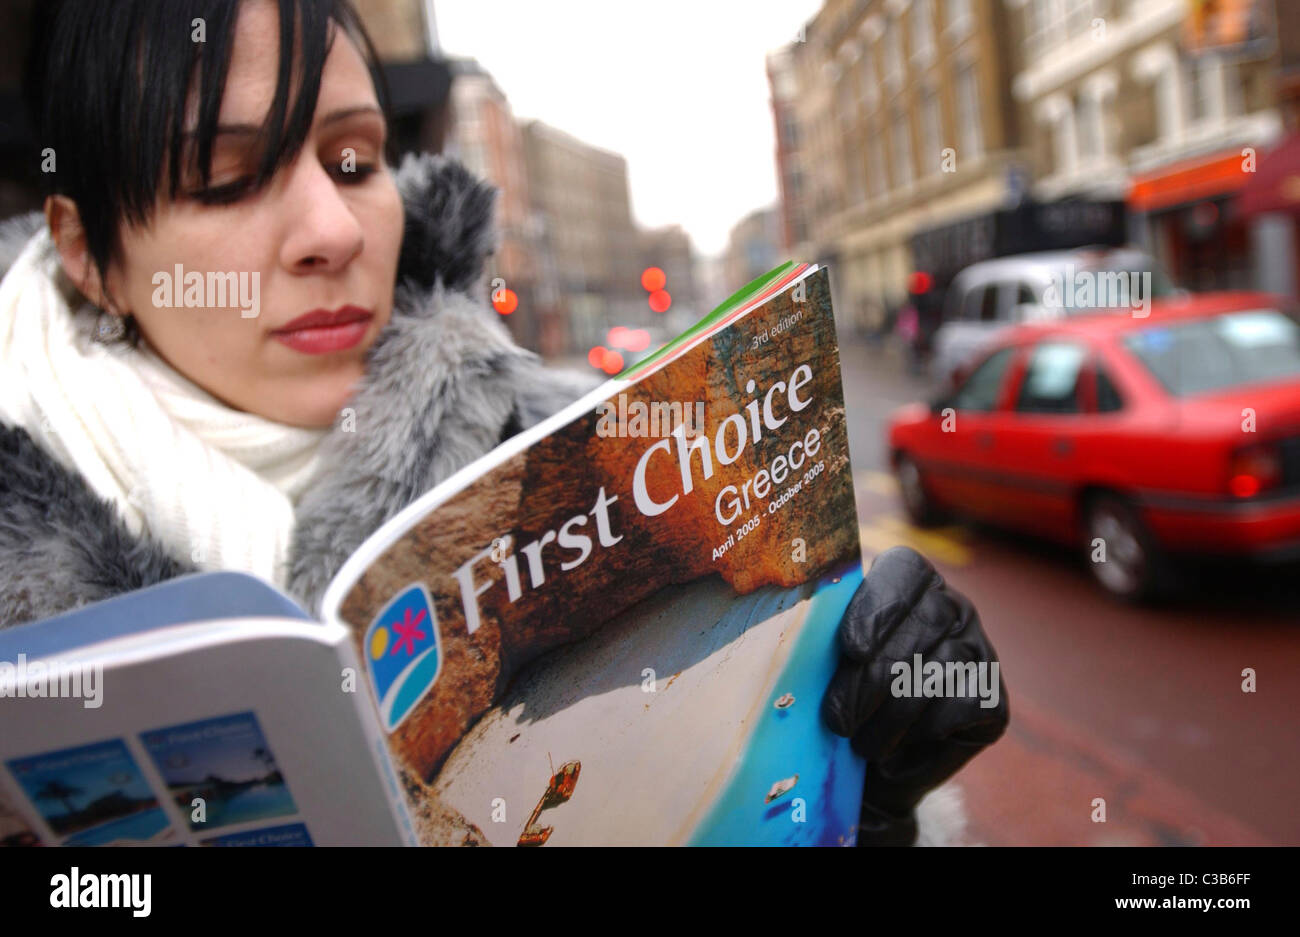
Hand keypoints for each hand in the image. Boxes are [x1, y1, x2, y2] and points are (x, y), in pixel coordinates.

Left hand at [822, 547, 1008, 844]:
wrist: (876, 754)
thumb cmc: (846, 695)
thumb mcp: (829, 661)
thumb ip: (826, 640)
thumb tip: (808, 645)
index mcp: (910, 581)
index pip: (903, 571)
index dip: (877, 608)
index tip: (851, 649)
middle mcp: (953, 607)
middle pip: (921, 626)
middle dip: (871, 679)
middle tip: (838, 720)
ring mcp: (979, 649)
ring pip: (937, 672)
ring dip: (890, 717)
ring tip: (860, 742)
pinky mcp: (994, 698)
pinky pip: (961, 706)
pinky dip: (921, 732)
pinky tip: (897, 747)